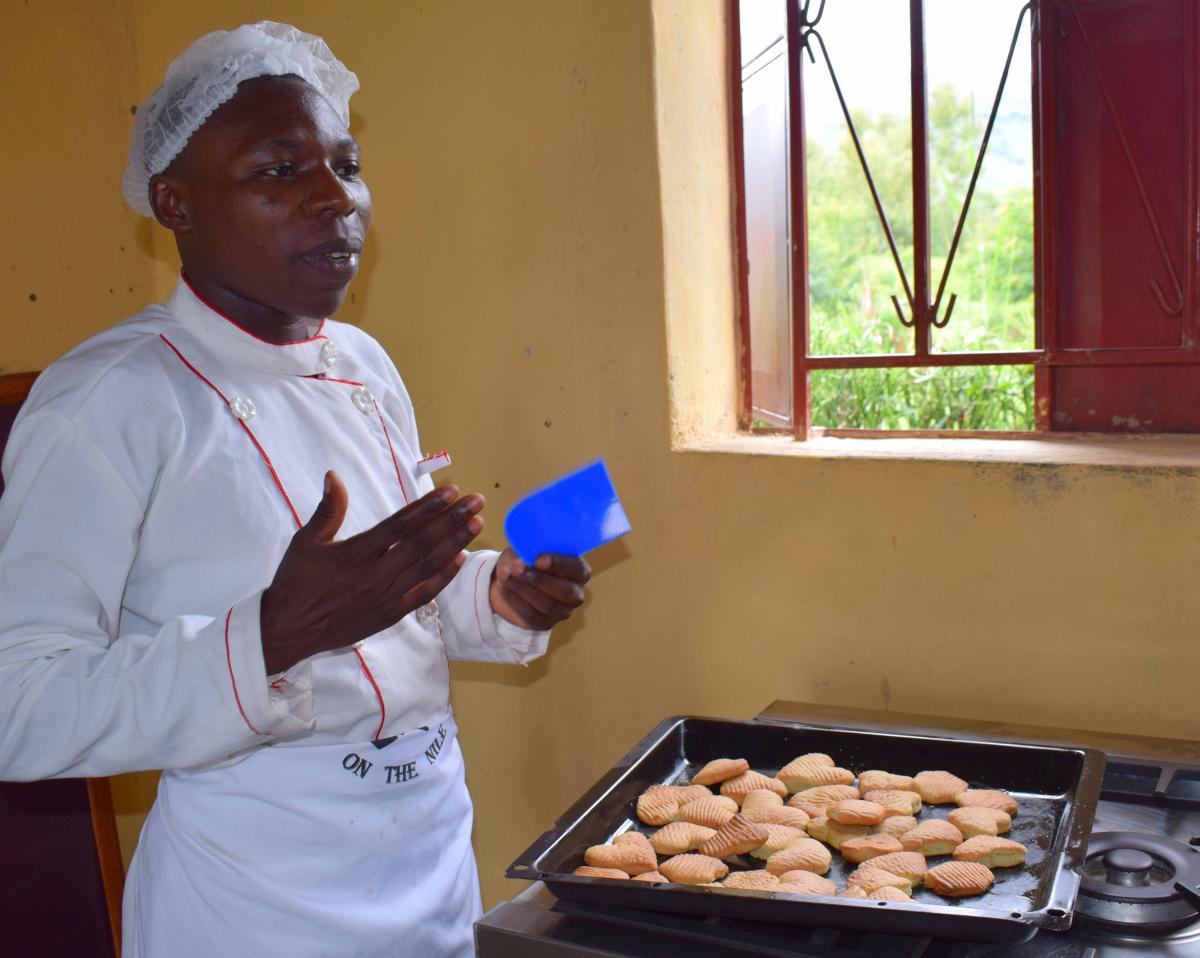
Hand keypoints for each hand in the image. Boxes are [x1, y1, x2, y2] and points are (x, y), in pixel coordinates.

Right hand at [260, 471, 485, 674]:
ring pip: (428, 566)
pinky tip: (460, 560)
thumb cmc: (295, 582)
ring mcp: (386, 596)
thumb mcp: (305, 542)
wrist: (287, 631)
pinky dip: (443, 577)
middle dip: (453, 519)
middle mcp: (376, 573)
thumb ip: (327, 510)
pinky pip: (423, 594)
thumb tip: (333, 476)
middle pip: (423, 542)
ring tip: (476, 524)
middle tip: (476, 501)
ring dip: (455, 543)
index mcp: (356, 552)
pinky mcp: (390, 614)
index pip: (401, 524)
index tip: (451, 491)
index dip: (429, 506)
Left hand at [489, 549, 589, 630]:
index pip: (577, 568)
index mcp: (578, 571)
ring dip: (523, 589)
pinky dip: (516, 600)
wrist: (512, 578)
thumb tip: (521, 561)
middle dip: (539, 580)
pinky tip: (505, 587)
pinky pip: (532, 615)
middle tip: (517, 569)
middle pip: (565, 592)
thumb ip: (529, 552)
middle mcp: (575, 593)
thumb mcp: (527, 549)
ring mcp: (562, 611)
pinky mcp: (545, 623)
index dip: (559, 564)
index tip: (538, 560)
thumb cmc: (527, 559)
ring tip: (506, 576)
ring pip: (547, 605)